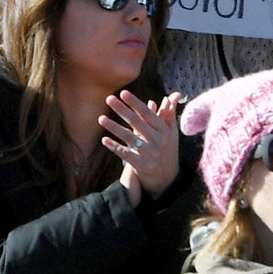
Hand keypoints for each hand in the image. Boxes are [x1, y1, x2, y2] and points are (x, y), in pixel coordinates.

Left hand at [102, 90, 181, 204]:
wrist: (168, 180)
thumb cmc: (168, 151)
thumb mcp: (172, 133)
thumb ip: (169, 114)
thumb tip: (171, 96)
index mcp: (164, 131)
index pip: (147, 114)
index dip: (135, 103)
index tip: (123, 93)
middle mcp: (158, 141)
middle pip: (136, 122)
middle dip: (122, 109)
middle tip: (109, 98)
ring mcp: (150, 154)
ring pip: (129, 138)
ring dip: (114, 127)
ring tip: (101, 118)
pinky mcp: (142, 166)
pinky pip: (126, 154)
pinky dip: (115, 147)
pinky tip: (104, 139)